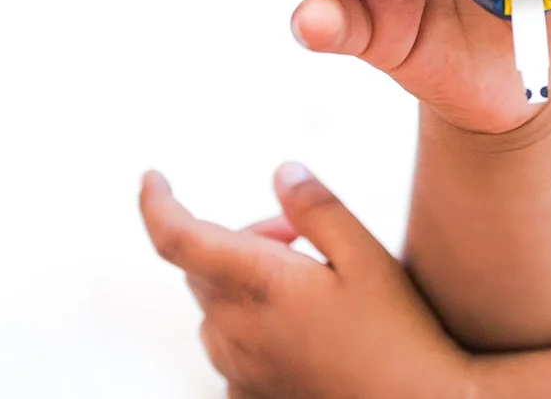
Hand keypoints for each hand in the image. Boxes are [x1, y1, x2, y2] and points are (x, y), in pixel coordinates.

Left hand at [139, 165, 467, 398]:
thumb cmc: (397, 335)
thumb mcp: (367, 256)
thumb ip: (317, 209)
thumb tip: (282, 173)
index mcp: (260, 284)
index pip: (177, 238)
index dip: (156, 203)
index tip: (153, 179)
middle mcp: (237, 329)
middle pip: (201, 267)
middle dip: (237, 238)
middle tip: (296, 238)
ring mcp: (240, 367)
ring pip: (213, 308)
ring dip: (240, 283)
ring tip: (305, 284)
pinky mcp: (251, 395)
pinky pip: (229, 350)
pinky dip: (249, 326)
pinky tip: (299, 328)